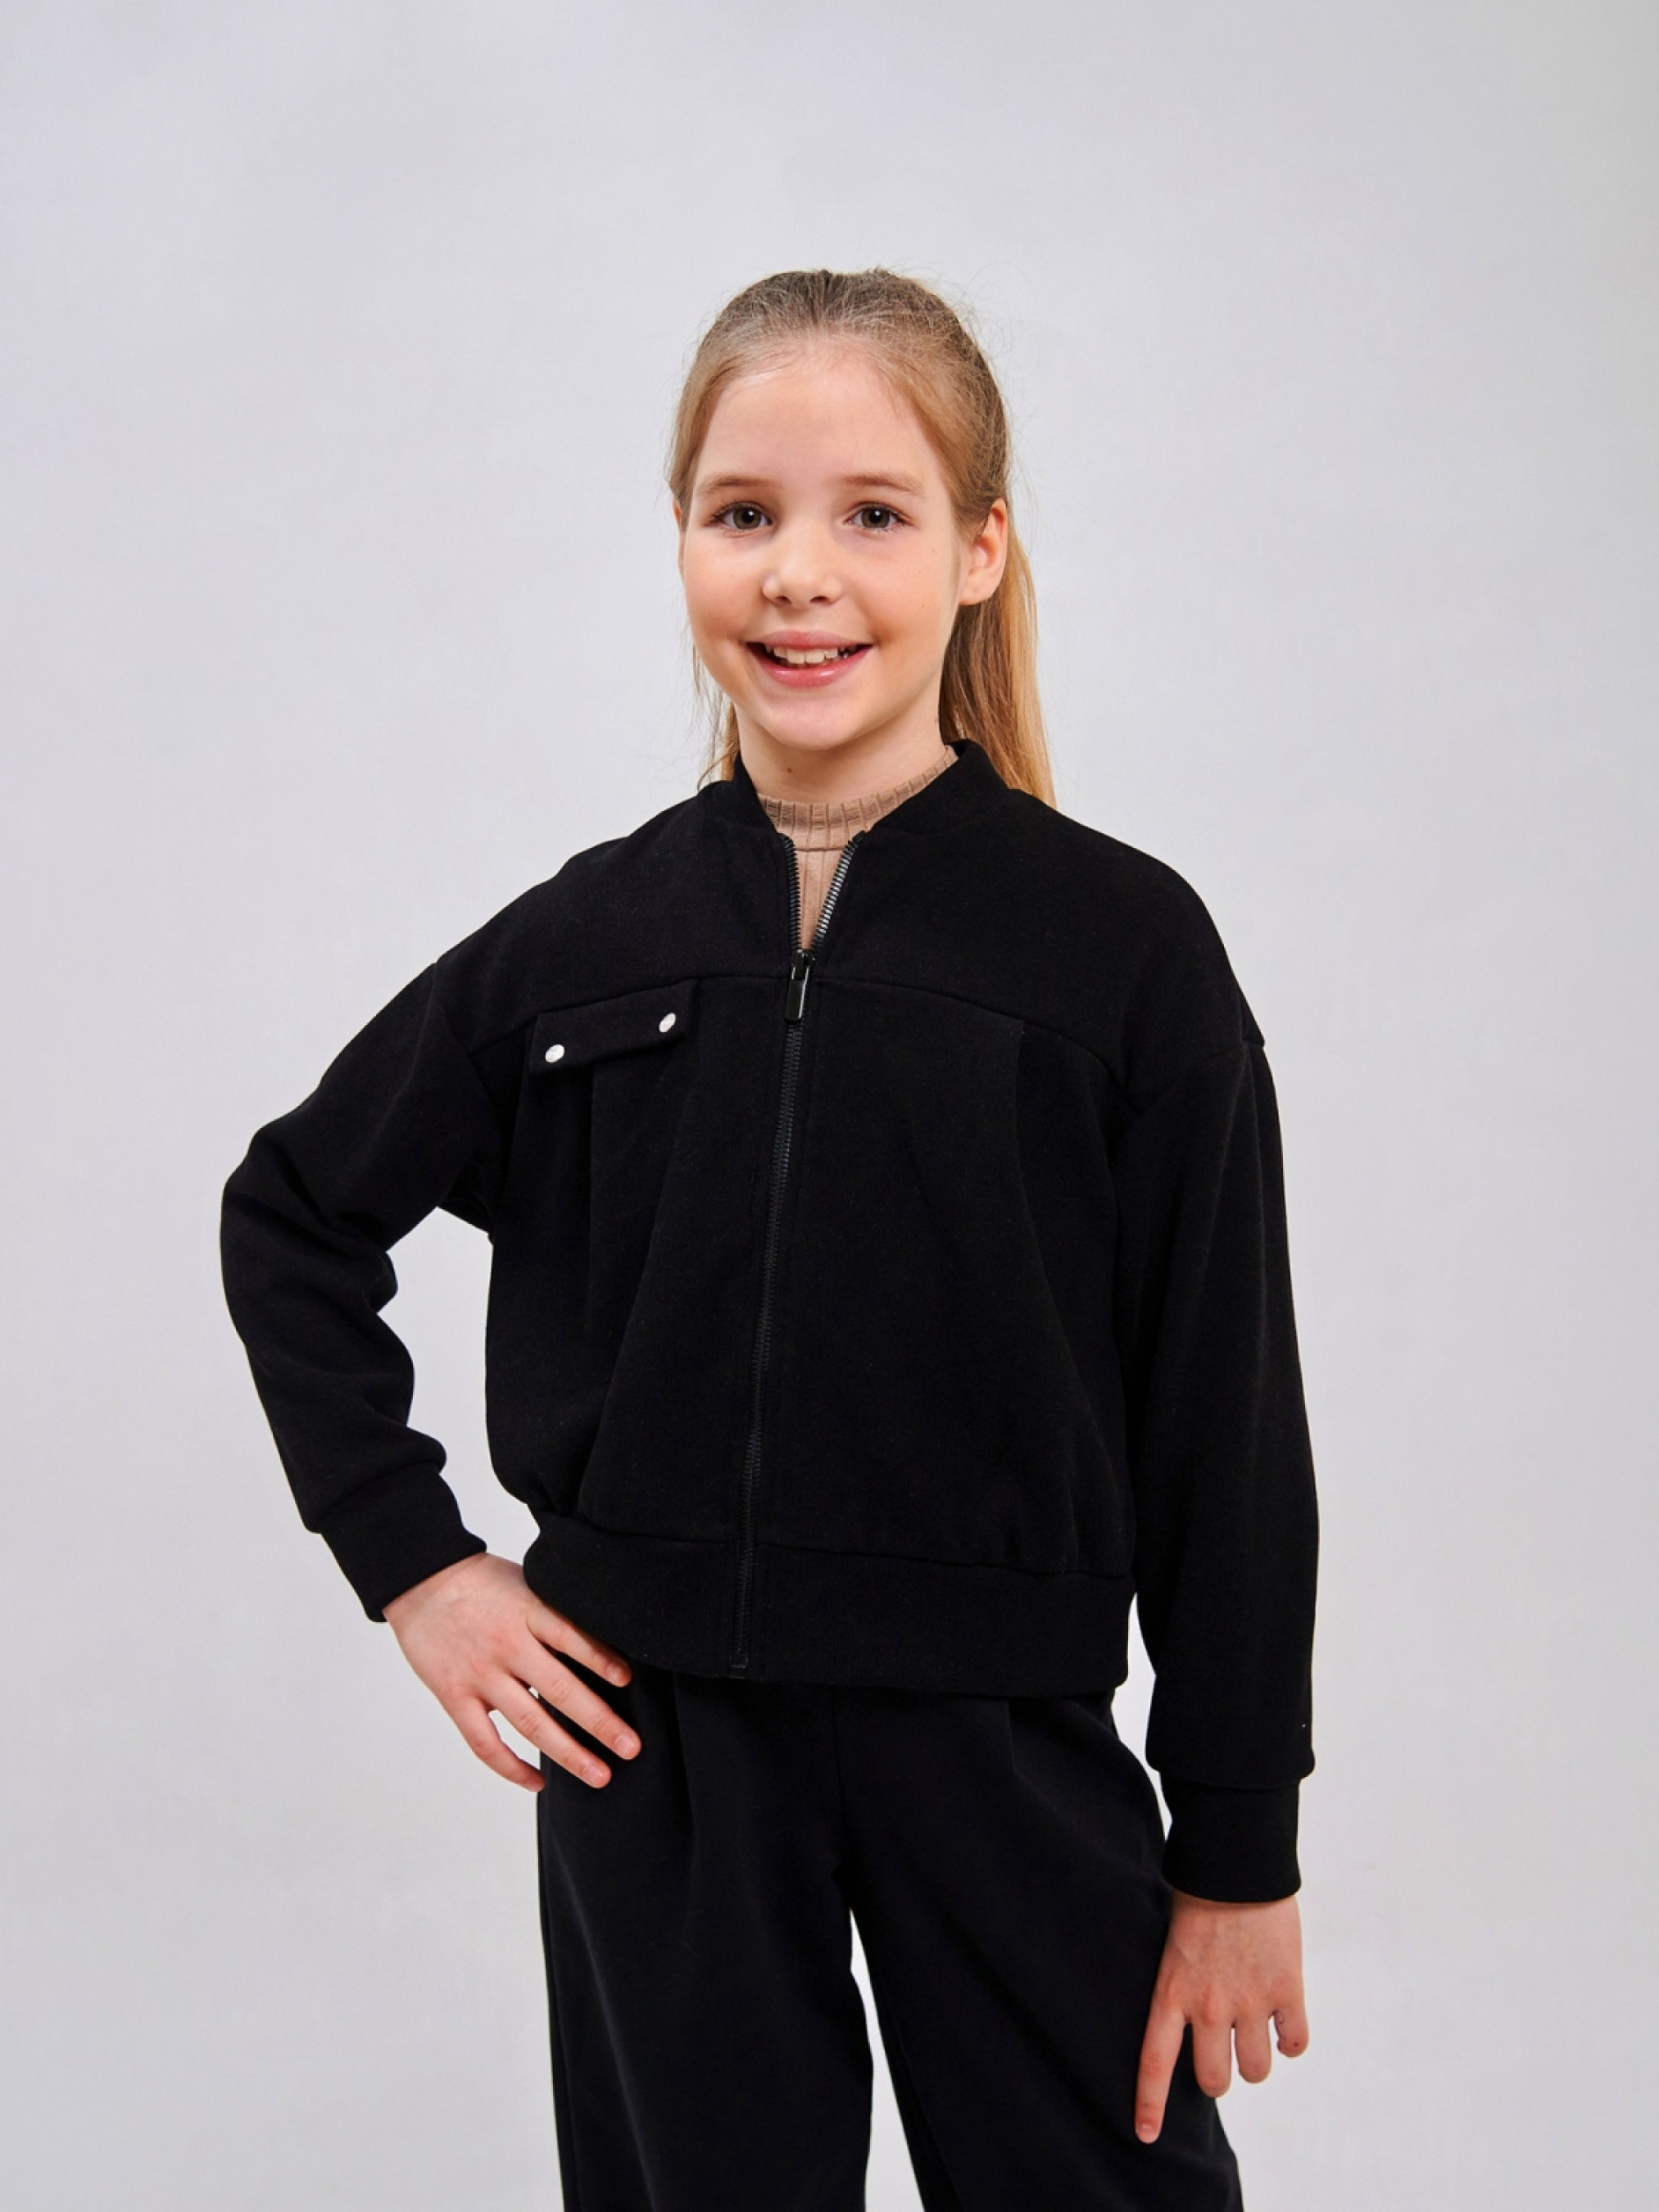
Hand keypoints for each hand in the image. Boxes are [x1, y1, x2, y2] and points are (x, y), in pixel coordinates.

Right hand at [383, 1552, 638, 1790]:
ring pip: (529, 1722)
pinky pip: (485, 1742)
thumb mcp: (526, 1584)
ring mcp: (479, 1674)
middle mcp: (506, 1644)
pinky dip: (512, 1767)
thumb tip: (598, 1649)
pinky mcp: (454, 1695)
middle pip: (559, 1689)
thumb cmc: (482, 1582)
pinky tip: (539, 1781)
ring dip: (567, 1753)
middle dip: (599, 1722)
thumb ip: (555, 1615)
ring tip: (600, 1775)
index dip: (601, 1659)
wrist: (420, 1579)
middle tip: (630, 1747)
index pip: (571, 1636)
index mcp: (527, 1610)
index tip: (628, 1680)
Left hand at [1134, 1890, 1307, 2143]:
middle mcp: (1209, 2007)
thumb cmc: (1200, 1894)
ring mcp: (1250, 2002)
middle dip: (1218, 2075)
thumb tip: (1192, 2021)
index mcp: (1172, 1992)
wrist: (1238, 1862)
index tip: (1147, 2136)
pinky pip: (1294, 2044)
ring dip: (1256, 2058)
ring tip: (1255, 2030)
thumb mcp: (1174, 1944)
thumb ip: (1181, 1986)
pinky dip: (1291, 2040)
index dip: (1150, 2105)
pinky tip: (1284, 2021)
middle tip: (1222, 2052)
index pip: (1155, 2063)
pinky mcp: (1287, 1991)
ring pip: (1256, 2070)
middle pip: (1214, 2080)